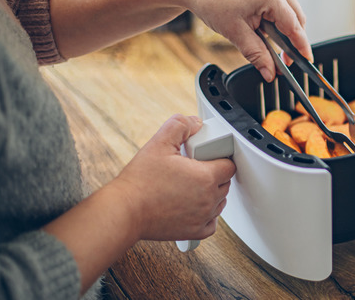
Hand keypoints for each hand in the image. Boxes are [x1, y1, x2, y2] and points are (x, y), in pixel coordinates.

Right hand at [110, 114, 235, 241]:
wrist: (125, 211)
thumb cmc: (140, 182)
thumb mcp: (159, 142)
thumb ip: (180, 125)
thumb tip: (195, 123)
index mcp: (206, 177)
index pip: (229, 165)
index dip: (219, 157)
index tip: (206, 157)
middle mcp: (209, 199)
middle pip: (225, 182)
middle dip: (214, 174)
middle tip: (193, 169)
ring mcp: (203, 217)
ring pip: (220, 202)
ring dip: (211, 193)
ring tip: (190, 186)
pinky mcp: (195, 232)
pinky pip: (212, 222)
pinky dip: (206, 215)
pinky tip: (192, 205)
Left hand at [180, 0, 312, 81]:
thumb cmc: (210, 0)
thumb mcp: (236, 33)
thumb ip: (257, 55)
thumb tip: (270, 72)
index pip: (294, 25)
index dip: (301, 45)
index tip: (307, 59)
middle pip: (296, 16)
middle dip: (294, 37)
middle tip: (286, 58)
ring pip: (288, 7)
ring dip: (284, 25)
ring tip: (272, 42)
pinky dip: (275, 14)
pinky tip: (263, 26)